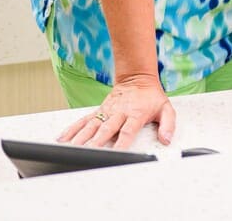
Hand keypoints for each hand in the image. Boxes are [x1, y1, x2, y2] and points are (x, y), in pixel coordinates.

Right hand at [57, 73, 175, 148]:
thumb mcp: (165, 108)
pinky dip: (72, 130)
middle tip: (88, 153)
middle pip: (106, 129)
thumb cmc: (151, 96)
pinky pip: (84, 121)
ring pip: (91, 126)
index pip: (128, 131)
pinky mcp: (99, 110)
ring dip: (80, 138)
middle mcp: (119, 113)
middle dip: (97, 142)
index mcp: (135, 114)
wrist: (137, 78)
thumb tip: (166, 139)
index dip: (122, 143)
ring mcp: (107, 111)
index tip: (116, 153)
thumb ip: (168, 124)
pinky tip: (62, 139)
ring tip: (70, 149)